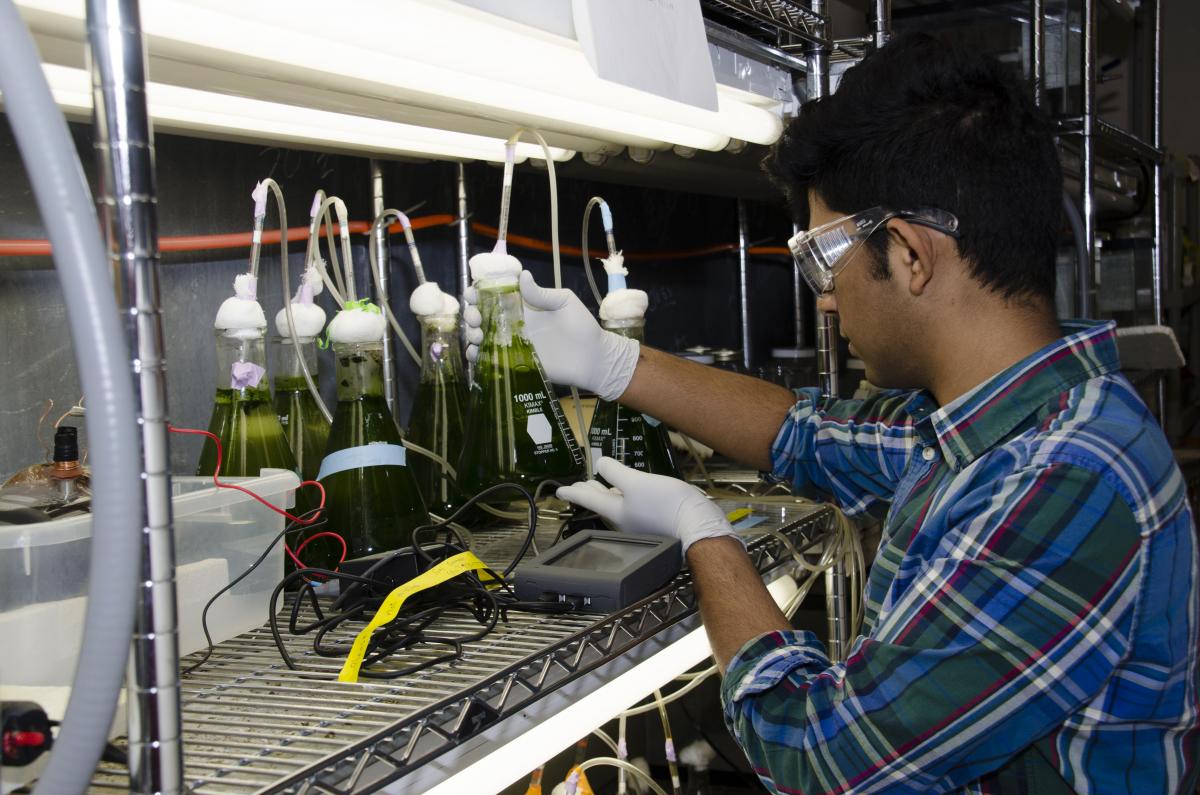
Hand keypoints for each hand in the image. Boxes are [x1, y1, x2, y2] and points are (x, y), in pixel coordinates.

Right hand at [463, 271, 638, 400]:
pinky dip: (476, 355)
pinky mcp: (514, 363)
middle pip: (482, 316)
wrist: (592, 357)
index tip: (474, 291)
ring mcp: (512, 344)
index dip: (480, 291)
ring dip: (471, 333)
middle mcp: (513, 324)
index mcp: (523, 306)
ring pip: (481, 337)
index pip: (495, 295)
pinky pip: (489, 359)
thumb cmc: (582, 327)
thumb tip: (522, 275)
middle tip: (475, 316)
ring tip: (478, 334)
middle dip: (471, 313)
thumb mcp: (565, 302)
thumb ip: (542, 293)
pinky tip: (477, 351)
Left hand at [556, 457, 739, 554]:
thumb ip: (615, 473)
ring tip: (600, 487)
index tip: (559, 491)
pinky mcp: (654, 521)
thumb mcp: (637, 483)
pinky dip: (624, 498)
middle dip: (589, 493)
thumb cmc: (666, 505)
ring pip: (616, 505)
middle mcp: (623, 520)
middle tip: (578, 487)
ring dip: (606, 494)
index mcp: (615, 511)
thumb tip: (600, 465)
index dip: (573, 491)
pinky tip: (630, 494)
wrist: (697, 526)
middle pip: (601, 503)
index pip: (588, 499)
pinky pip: (632, 507)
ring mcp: (639, 522)